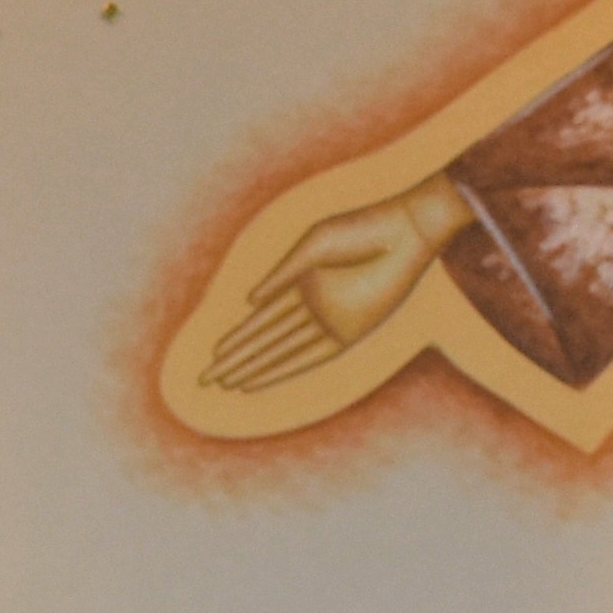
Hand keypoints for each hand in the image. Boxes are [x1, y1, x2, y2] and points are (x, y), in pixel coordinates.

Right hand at [204, 180, 473, 393]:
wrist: (405, 232)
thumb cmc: (362, 229)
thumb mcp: (313, 246)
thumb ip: (282, 276)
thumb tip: (250, 303)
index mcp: (302, 279)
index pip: (263, 317)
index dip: (238, 336)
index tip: (215, 353)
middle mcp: (313, 304)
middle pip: (267, 339)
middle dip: (238, 359)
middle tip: (206, 378)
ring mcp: (330, 320)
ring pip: (282, 351)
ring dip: (254, 369)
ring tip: (225, 383)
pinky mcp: (349, 332)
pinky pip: (310, 357)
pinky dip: (284, 369)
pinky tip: (259, 380)